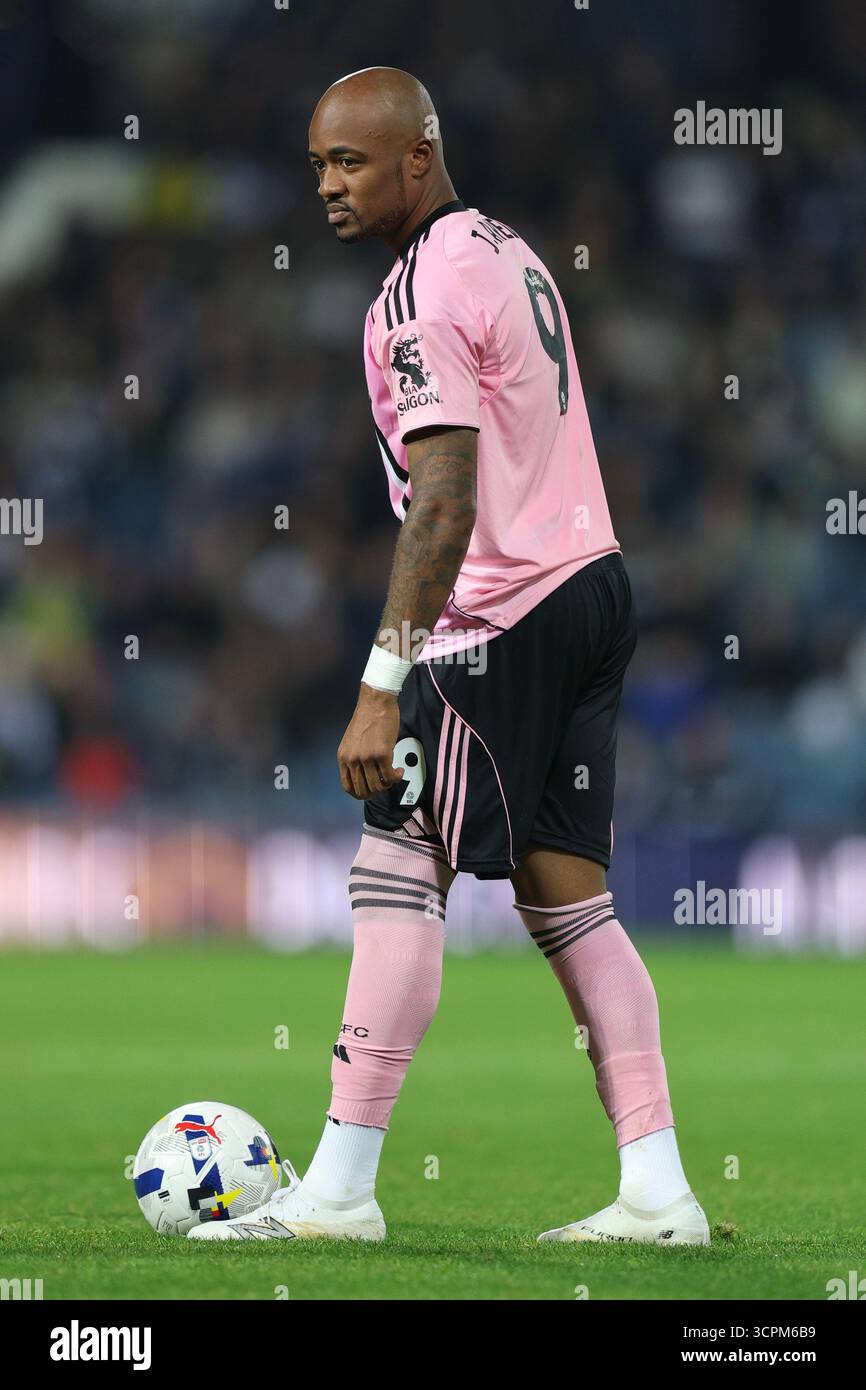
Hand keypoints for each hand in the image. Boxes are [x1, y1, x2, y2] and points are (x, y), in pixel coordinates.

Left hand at [337, 683, 404, 798]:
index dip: (358, 794)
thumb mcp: (353, 741)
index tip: (366, 794)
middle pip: (362, 789)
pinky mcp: (382, 754)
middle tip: (383, 785)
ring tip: (393, 776)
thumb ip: (355, 757)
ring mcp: (367, 758)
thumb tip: (366, 773)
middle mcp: (353, 759)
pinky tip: (399, 771)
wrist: (375, 702)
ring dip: (387, 784)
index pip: (347, 785)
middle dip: (374, 792)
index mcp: (343, 757)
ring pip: (377, 785)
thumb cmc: (367, 717)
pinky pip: (390, 775)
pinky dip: (396, 777)